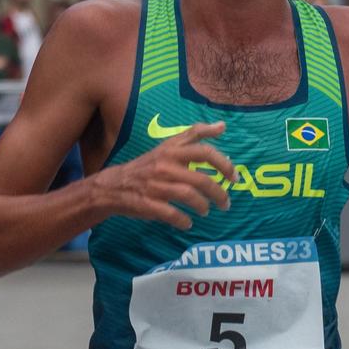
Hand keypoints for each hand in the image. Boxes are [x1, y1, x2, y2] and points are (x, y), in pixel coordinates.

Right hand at [96, 123, 232, 228]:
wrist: (114, 186)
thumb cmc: (148, 166)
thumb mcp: (168, 146)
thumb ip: (194, 135)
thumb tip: (223, 125)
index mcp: (171, 150)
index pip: (204, 151)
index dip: (223, 164)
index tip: (234, 176)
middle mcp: (165, 165)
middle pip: (201, 178)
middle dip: (219, 193)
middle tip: (226, 203)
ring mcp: (156, 184)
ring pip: (188, 195)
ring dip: (203, 206)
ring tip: (206, 211)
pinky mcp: (148, 203)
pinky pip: (172, 214)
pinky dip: (183, 221)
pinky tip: (188, 223)